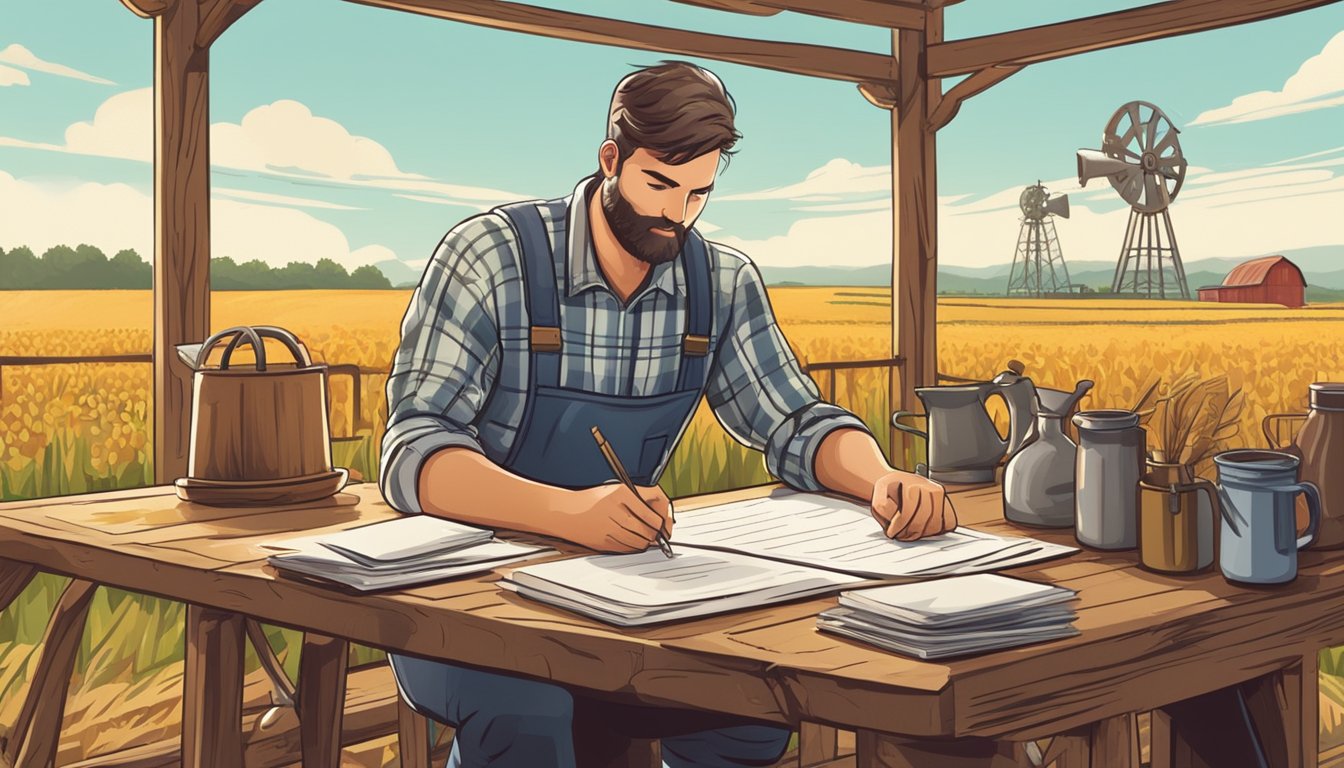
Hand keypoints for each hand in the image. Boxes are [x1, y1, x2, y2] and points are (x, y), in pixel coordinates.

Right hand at [557, 483, 673, 552]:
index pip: (652, 512)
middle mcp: (615, 510)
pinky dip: (635, 547)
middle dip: (656, 534)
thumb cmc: (592, 501)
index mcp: (621, 493)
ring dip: (647, 542)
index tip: (663, 523)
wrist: (566, 513)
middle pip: (648, 530)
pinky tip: (634, 541)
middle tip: (659, 533)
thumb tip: (659, 516)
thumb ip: (640, 498)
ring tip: (648, 537)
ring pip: (640, 541)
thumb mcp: (617, 489)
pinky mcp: (604, 542)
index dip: (662, 521)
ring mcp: (609, 527)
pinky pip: (627, 548)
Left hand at [870, 471, 956, 540]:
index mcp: (912, 484)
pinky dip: (936, 530)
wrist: (898, 482)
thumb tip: (893, 517)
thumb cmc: (888, 491)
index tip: (891, 531)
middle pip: (921, 521)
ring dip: (920, 534)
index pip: (907, 513)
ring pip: (934, 525)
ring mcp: (940, 496)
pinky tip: (923, 529)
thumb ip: (883, 507)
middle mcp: (929, 489)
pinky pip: (947, 523)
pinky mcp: (946, 504)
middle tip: (900, 535)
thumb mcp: (878, 496)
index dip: (898, 526)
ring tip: (910, 534)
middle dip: (908, 533)